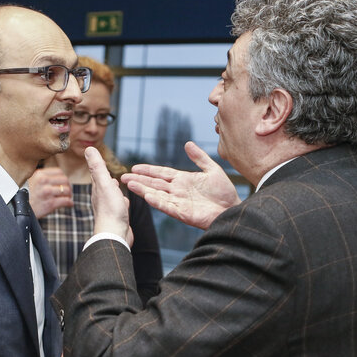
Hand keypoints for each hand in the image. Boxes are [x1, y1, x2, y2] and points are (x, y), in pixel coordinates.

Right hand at [28, 167, 72, 218]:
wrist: (17, 209)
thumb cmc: (25, 196)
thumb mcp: (31, 181)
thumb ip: (42, 178)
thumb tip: (58, 178)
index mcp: (39, 174)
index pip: (59, 171)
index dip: (63, 178)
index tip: (64, 184)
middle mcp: (43, 182)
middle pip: (65, 180)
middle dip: (68, 186)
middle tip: (67, 192)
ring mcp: (47, 192)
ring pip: (66, 190)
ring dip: (69, 195)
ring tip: (68, 198)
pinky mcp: (50, 203)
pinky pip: (66, 201)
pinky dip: (70, 203)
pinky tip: (69, 204)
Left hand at [85, 147, 131, 242]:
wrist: (115, 235)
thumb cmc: (110, 210)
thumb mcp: (104, 183)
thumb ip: (98, 167)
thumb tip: (88, 149)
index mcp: (98, 189)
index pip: (97, 174)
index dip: (98, 165)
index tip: (97, 158)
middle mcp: (102, 198)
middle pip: (104, 184)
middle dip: (107, 177)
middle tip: (108, 170)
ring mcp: (110, 208)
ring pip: (112, 195)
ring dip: (115, 189)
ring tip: (117, 184)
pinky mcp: (118, 217)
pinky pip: (120, 206)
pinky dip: (122, 202)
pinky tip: (124, 202)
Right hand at [120, 141, 240, 229]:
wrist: (232, 209)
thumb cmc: (224, 192)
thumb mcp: (212, 170)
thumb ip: (199, 157)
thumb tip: (188, 143)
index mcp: (183, 180)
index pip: (161, 173)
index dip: (148, 170)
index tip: (134, 167)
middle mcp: (177, 191)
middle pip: (154, 183)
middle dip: (139, 180)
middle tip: (123, 176)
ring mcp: (179, 202)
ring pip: (156, 194)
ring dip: (143, 189)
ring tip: (129, 184)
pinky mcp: (183, 213)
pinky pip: (167, 206)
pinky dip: (157, 201)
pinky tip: (147, 196)